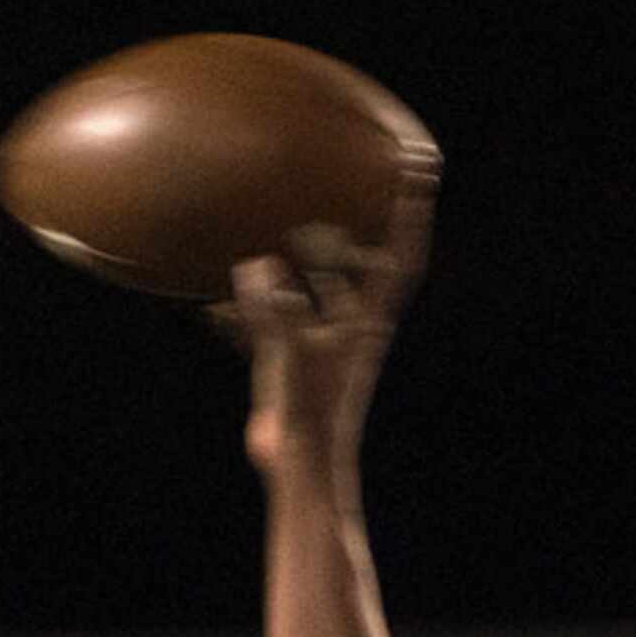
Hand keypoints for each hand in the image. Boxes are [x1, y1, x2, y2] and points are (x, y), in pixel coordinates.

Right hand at [214, 180, 434, 472]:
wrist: (302, 469)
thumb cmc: (310, 416)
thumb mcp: (293, 356)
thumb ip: (276, 312)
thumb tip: (255, 267)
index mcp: (367, 323)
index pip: (397, 258)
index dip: (409, 213)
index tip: (419, 167)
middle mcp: (347, 328)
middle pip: (353, 270)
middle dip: (341, 238)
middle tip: (329, 202)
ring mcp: (318, 346)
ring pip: (310, 295)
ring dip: (295, 271)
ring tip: (275, 242)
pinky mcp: (289, 366)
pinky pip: (268, 327)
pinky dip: (247, 312)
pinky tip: (216, 302)